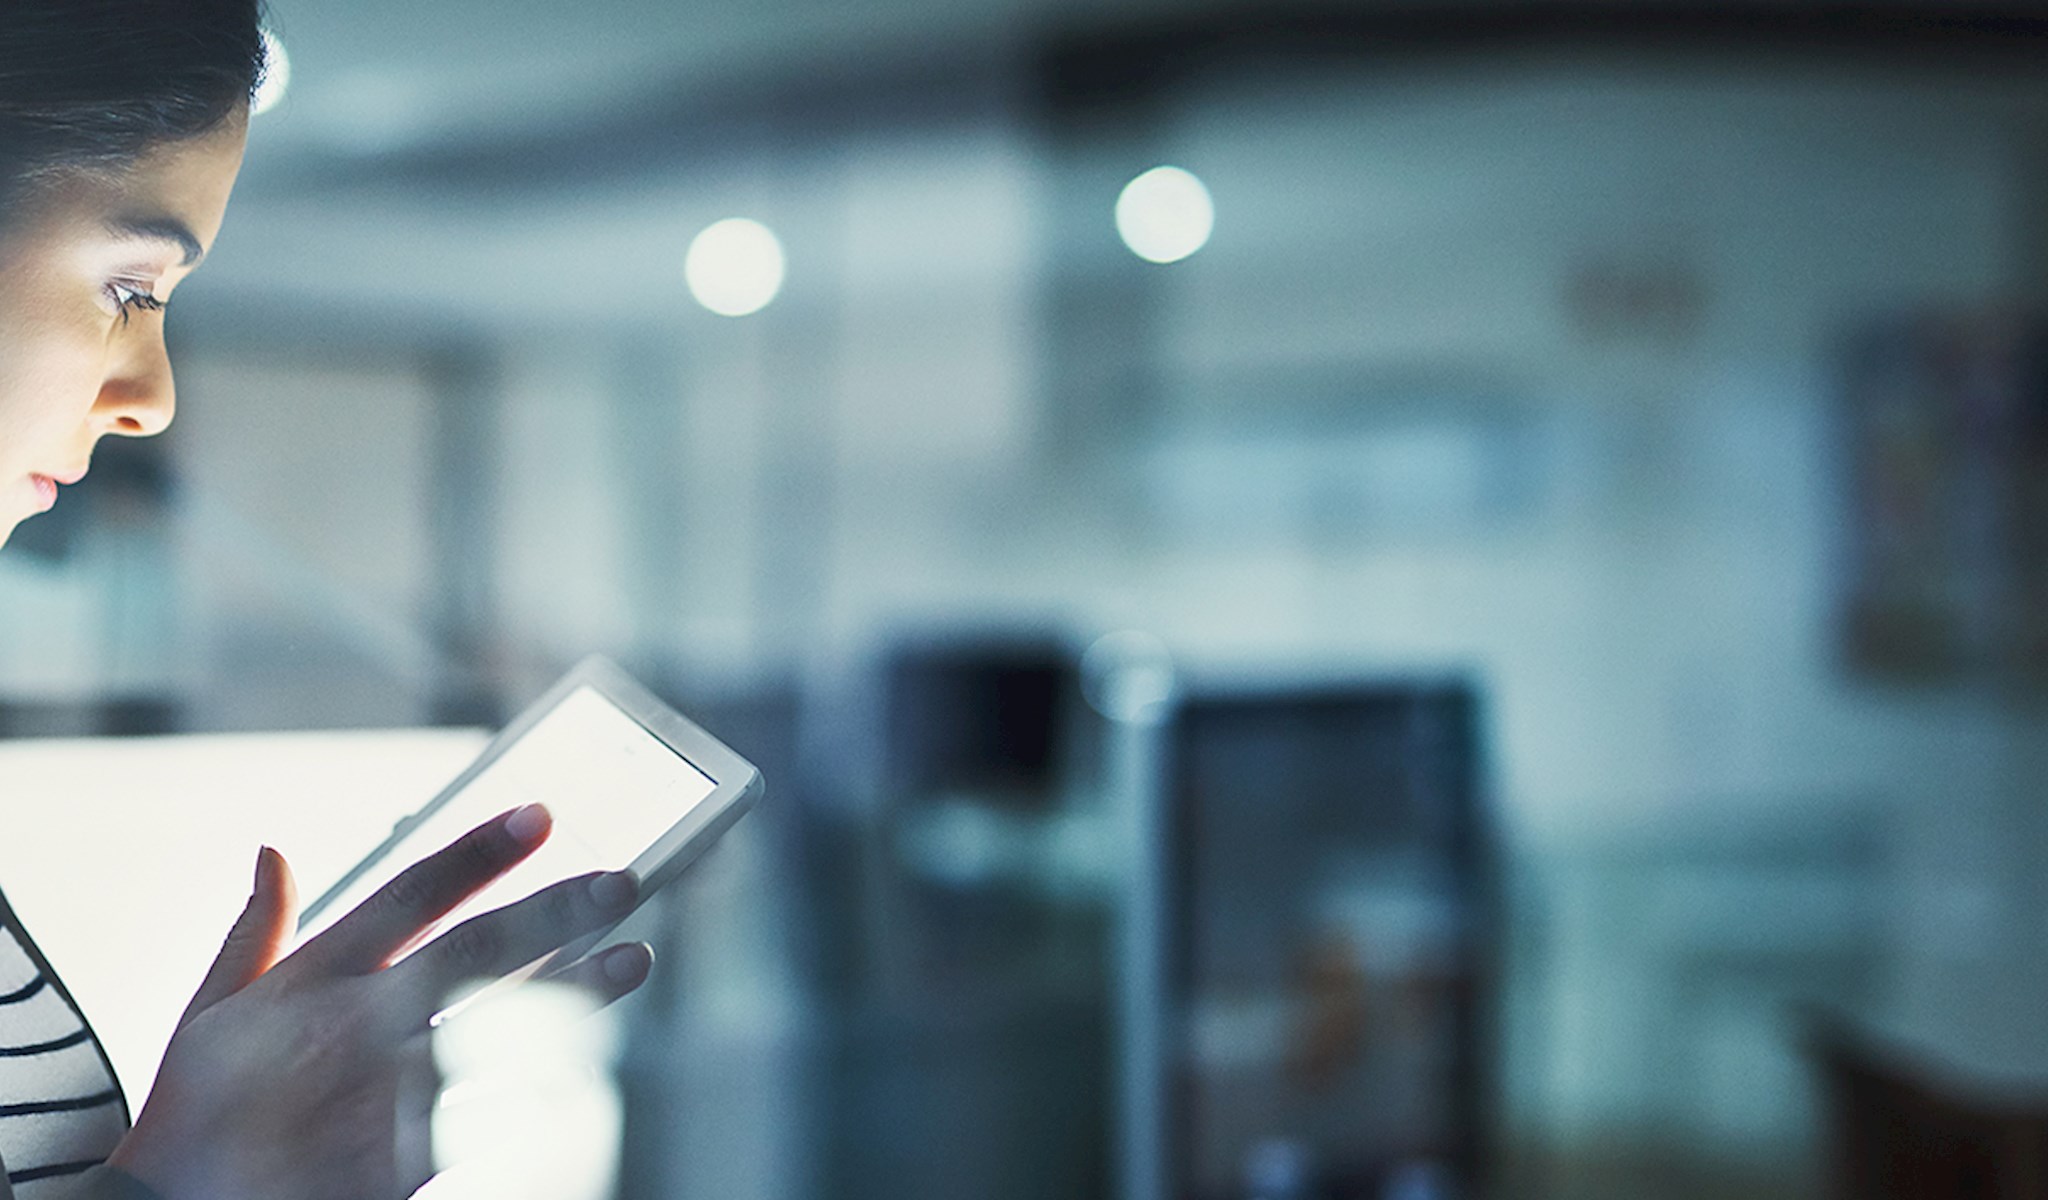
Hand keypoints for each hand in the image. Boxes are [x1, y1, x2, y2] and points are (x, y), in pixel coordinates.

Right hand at [107, 805, 654, 1199]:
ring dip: (576, 992)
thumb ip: (255, 931)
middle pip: (475, 950)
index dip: (479, 851)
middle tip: (621, 881)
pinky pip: (494, 1118)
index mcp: (313, 979)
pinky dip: (544, 1089)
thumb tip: (274, 852)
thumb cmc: (196, 1116)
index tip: (541, 816)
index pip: (410, 893)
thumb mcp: (208, 1013)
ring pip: (502, 1027)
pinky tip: (591, 1065)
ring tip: (635, 958)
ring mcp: (383, 1093)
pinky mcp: (401, 1165)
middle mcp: (356, 1025)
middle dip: (554, 909)